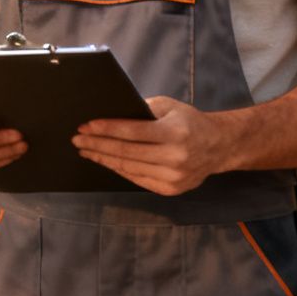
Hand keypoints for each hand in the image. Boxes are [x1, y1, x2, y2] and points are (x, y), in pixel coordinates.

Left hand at [73, 97, 231, 195]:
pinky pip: (136, 178)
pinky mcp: (170, 189)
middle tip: (78, 139)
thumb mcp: (169, 106)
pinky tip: (104, 160)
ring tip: (86, 150)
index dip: (106, 129)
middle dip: (98, 144)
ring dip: (103, 158)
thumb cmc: (189, 122)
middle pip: (126, 152)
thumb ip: (142, 109)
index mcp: (175, 132)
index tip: (86, 126)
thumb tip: (109, 115)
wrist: (218, 146)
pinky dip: (118, 169)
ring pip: (128, 167)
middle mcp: (175, 157)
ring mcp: (173, 176)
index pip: (132, 132)